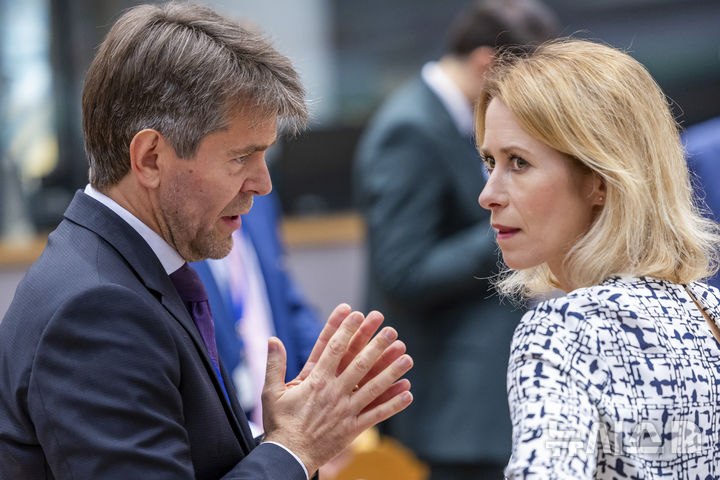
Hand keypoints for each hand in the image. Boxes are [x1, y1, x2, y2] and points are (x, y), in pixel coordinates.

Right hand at [261, 308, 413, 474]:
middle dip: (376, 345)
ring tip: (406, 357)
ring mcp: (345, 411)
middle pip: (359, 364)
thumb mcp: (271, 392)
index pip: (334, 349)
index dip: (346, 330)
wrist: (287, 457)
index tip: (357, 314)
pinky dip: (393, 404)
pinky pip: (376, 415)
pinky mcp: (353, 429)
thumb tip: (272, 339)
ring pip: (373, 387)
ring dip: (391, 371)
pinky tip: (407, 393)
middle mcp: (334, 393)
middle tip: (391, 330)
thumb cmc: (279, 423)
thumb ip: (274, 364)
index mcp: (315, 381)